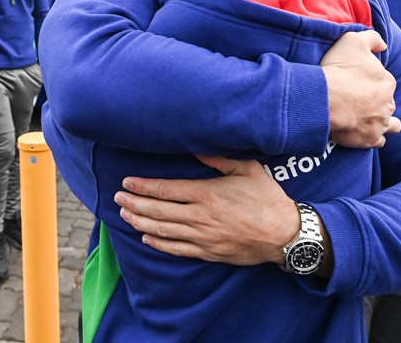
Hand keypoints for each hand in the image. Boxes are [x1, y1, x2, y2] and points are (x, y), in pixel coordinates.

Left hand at [114, 155, 299, 265]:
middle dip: (134, 204)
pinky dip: (158, 243)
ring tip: (125, 216)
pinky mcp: (208, 252)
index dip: (143, 187)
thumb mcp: (247, 169)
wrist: (283, 234)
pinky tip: (146, 238)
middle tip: (117, 198)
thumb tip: (196, 149)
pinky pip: (176, 249)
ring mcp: (202, 237)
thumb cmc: (267, 198)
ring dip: (140, 223)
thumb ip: (219, 159)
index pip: (166, 190)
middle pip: (158, 211)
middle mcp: (200, 216)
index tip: (126, 183)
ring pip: (162, 230)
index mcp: (207, 193)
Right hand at [321, 30, 400, 148]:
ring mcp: (381, 123)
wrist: (325, 98)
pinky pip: (379, 141)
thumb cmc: (338, 69)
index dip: (370, 83)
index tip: (355, 83)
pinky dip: (373, 138)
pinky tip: (364, 133)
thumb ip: (372, 38)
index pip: (384, 83)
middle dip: (376, 102)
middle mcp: (388, 104)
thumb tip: (383, 46)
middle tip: (357, 101)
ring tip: (368, 120)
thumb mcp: (353, 40)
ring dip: (383, 122)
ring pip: (391, 125)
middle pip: (386, 103)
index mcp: (387, 82)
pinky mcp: (370, 139)